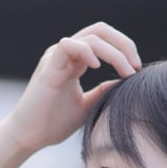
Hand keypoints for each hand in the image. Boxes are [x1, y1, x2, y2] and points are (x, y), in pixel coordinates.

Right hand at [4, 22, 141, 154]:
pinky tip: (98, 68)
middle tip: (136, 66)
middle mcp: (66, 54)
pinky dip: (87, 51)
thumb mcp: (88, 105)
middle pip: (100, 31)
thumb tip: (124, 82)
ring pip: (90, 38)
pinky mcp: (48, 67)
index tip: (137, 70)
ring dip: (114, 52)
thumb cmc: (54, 123)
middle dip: (124, 44)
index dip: (124, 49)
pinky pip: (68, 45)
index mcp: (75, 61)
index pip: (103, 39)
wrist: (29, 136)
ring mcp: (56, 57)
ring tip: (126, 72)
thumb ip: (103, 91)